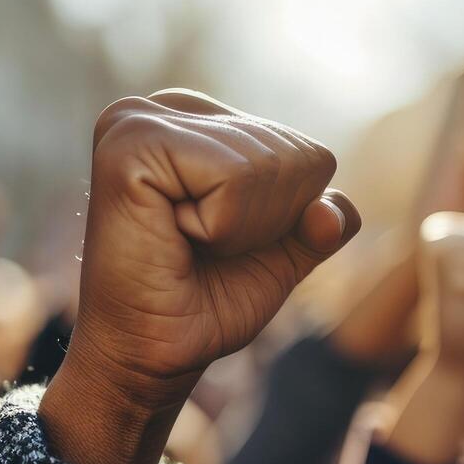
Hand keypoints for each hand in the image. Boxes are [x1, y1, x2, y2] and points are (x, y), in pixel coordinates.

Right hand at [43, 89, 357, 463]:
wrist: (148, 356)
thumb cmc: (202, 304)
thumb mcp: (278, 255)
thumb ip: (318, 222)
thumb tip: (333, 213)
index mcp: (198, 120)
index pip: (305, 154)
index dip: (281, 217)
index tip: (214, 241)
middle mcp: (165, 107)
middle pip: (290, 155)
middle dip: (260, 221)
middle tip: (196, 249)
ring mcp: (141, 120)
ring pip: (266, 165)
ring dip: (236, 227)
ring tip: (180, 243)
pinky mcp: (130, 145)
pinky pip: (234, 179)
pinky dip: (219, 226)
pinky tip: (171, 236)